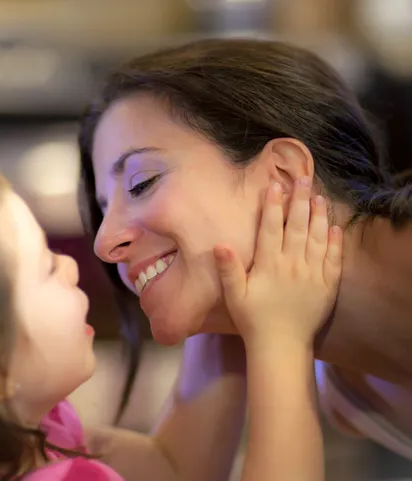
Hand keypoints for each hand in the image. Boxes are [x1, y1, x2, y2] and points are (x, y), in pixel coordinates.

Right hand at [213, 178, 342, 347]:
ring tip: (318, 196)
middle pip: (297, 226)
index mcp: (269, 264)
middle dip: (299, 200)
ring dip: (318, 215)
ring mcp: (313, 274)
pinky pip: (333, 259)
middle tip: (302, 179)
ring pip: (318, 238)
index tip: (275, 186)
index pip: (271, 228)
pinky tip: (335, 227)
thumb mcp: (235, 296)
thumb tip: (220, 244)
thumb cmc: (253, 320)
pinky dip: (335, 242)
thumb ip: (228, 269)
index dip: (272, 205)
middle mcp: (293, 264)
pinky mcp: (327, 285)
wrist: (281, 346)